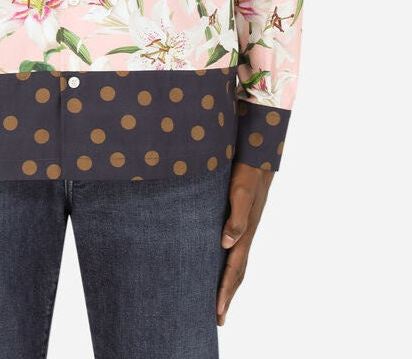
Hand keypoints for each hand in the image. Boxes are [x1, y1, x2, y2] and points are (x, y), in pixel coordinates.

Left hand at [216, 161, 274, 325]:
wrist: (258, 156)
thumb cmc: (247, 172)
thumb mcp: (240, 192)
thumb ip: (236, 217)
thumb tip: (226, 244)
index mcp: (246, 232)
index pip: (234, 268)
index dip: (225, 291)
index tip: (217, 312)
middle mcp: (246, 234)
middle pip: (238, 273)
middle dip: (228, 296)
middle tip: (218, 319)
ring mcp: (246, 229)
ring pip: (238, 264)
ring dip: (229, 284)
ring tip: (220, 301)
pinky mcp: (241, 220)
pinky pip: (236, 251)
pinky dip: (230, 266)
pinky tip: (220, 266)